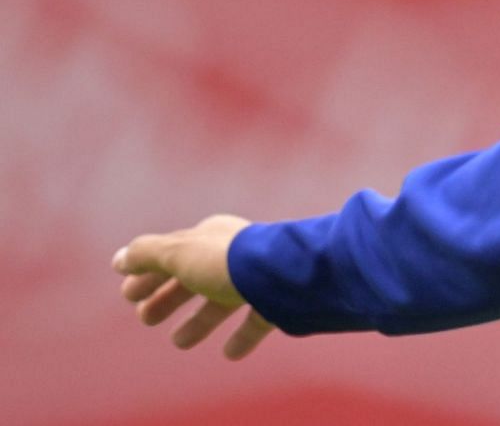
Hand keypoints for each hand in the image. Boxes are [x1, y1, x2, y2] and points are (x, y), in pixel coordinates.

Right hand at [111, 214, 276, 358]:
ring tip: (180, 342)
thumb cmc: (229, 260)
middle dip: (168, 297)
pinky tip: (229, 353)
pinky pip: (257, 321)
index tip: (127, 295)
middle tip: (144, 318)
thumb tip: (120, 259)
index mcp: (212, 237)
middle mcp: (235, 255)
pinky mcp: (278, 302)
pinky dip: (242, 337)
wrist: (287, 273)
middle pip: (195, 278)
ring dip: (200, 321)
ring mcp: (258, 279)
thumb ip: (148, 255)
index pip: (174, 254)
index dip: (149, 273)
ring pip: (223, 302)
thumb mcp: (180, 253)